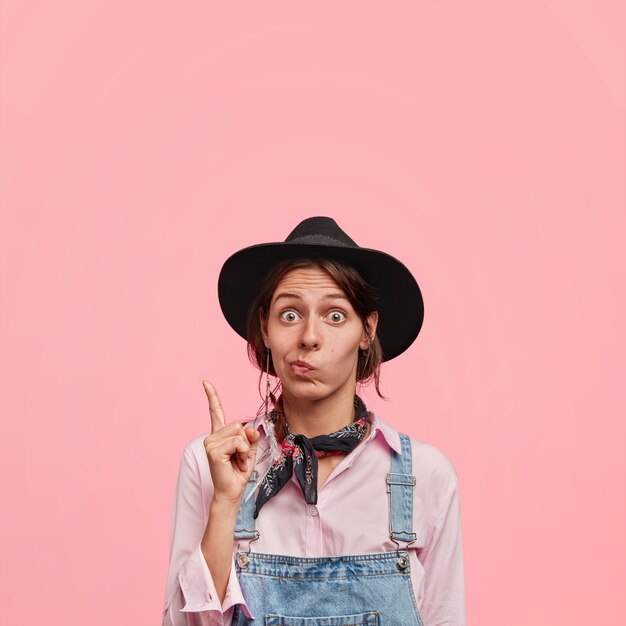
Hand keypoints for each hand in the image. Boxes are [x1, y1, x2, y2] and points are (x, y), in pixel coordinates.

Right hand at [202, 380, 259, 506]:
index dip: (211, 396)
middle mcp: (212, 437)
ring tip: (238, 461)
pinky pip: (238, 442)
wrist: (232, 492)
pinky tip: (236, 463)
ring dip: (245, 449)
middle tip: (241, 457)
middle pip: (238, 424)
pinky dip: (243, 453)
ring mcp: (211, 443)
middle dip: (246, 441)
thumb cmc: (238, 472)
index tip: (205, 382)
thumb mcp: (249, 449)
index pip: (216, 412)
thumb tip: (250, 429)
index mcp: (220, 435)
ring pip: (239, 433)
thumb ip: (250, 436)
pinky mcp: (213, 451)